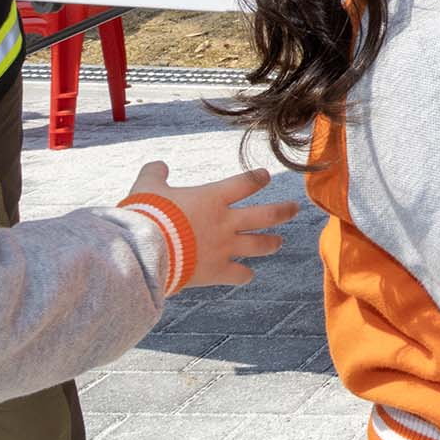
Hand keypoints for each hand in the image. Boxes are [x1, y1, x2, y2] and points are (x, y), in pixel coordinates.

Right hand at [126, 163, 299, 289]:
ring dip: (271, 243)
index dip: (257, 178)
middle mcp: (226, 222)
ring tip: (278, 242)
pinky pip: (239, 274)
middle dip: (284, 211)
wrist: (143, 251)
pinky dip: (244, 275)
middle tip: (295, 208)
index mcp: (213, 198)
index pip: (246, 183)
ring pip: (260, 245)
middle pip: (267, 215)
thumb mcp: (146, 187)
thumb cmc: (145, 216)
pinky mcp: (216, 271)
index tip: (265, 177)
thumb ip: (155, 174)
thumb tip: (158, 165)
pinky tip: (247, 275)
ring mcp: (224, 247)